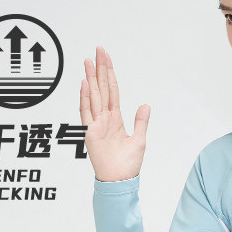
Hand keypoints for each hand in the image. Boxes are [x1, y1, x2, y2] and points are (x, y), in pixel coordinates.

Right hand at [80, 46, 149, 181]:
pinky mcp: (90, 133)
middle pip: (101, 88)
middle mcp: (104, 118)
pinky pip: (87, 112)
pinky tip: (86, 84)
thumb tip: (145, 105)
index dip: (110, 74)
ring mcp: (96, 124)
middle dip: (100, 69)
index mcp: (116, 119)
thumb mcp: (140, 139)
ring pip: (94, 96)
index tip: (106, 58)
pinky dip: (86, 98)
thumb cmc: (128, 164)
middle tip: (98, 51)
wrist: (120, 180)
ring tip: (88, 61)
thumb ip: (141, 121)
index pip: (112, 91)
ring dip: (91, 78)